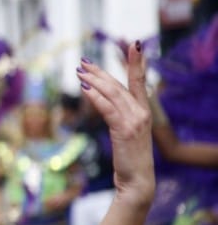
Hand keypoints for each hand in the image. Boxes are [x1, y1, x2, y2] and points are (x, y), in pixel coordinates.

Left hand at [77, 45, 153, 207]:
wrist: (137, 181)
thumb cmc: (129, 158)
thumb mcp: (126, 133)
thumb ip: (119, 116)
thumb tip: (104, 103)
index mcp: (144, 111)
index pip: (139, 81)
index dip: (136, 62)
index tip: (133, 44)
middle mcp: (142, 112)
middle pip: (119, 85)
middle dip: (100, 72)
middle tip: (83, 62)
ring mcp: (135, 120)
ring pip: (112, 94)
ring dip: (95, 81)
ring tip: (79, 71)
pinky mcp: (124, 130)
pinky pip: (107, 108)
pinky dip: (95, 97)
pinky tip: (84, 88)